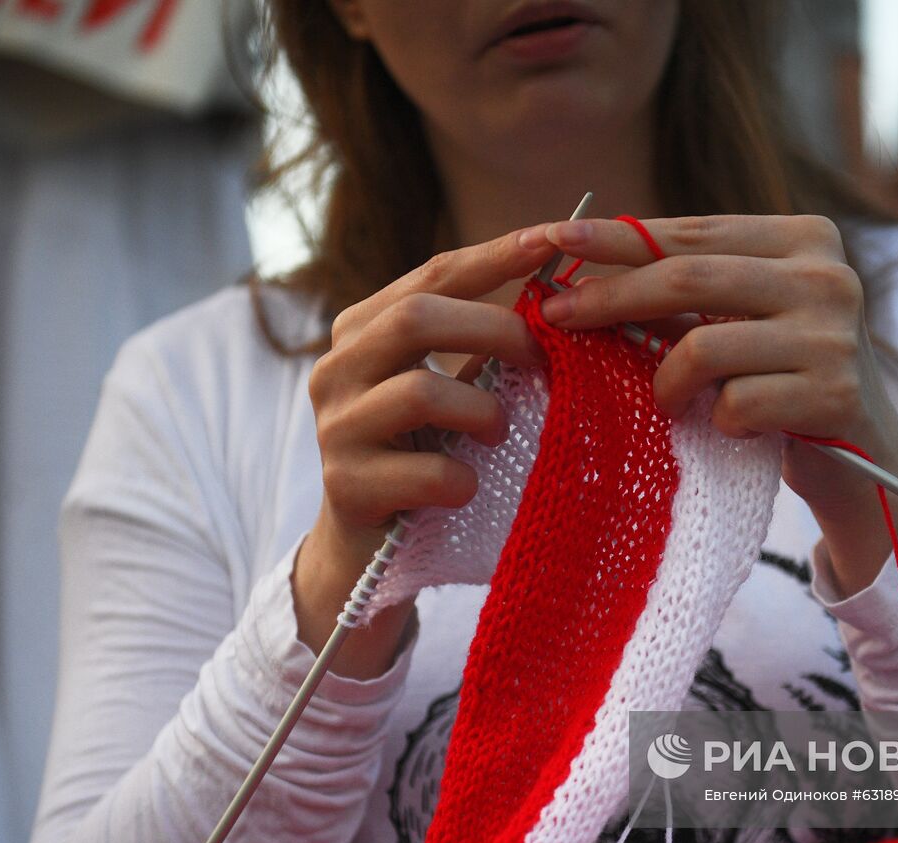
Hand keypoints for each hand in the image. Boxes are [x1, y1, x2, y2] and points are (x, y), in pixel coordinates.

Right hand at [293, 225, 554, 677]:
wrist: (369, 549)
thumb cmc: (425, 454)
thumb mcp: (452, 388)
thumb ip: (483, 345)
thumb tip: (563, 295)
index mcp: (362, 329)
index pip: (434, 274)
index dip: (498, 254)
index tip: (558, 237)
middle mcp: (336, 367)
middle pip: (417, 318)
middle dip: (495, 330)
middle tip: (544, 357)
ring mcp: (333, 426)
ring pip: (421, 391)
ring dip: (483, 411)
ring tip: (501, 432)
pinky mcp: (344, 485)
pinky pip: (425, 470)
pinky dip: (463, 478)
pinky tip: (469, 488)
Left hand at [527, 214, 897, 596]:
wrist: (864, 454)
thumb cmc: (784, 378)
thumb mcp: (744, 318)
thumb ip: (689, 289)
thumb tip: (582, 271)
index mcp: (807, 238)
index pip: (695, 231)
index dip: (621, 236)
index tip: (553, 239)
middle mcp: (829, 276)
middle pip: (690, 278)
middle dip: (612, 297)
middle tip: (557, 316)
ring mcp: (836, 335)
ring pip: (704, 346)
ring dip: (666, 382)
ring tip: (669, 402)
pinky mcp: (836, 394)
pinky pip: (735, 402)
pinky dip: (717, 420)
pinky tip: (732, 426)